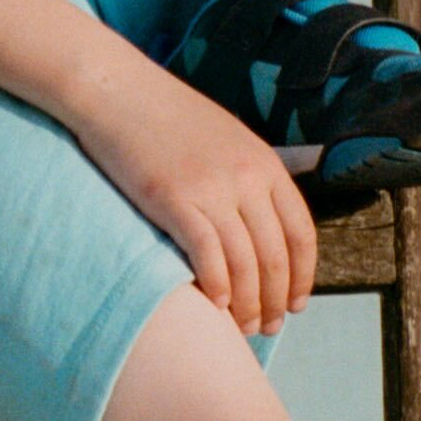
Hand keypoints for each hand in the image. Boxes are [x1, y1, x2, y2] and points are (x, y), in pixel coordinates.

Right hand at [78, 47, 321, 335]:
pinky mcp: (174, 199)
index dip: (302, 276)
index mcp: (265, 165)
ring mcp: (211, 189)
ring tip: (241, 328)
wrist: (118, 91)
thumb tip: (263, 220)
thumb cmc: (167, 116)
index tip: (294, 305)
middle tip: (266, 329)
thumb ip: (251, 176)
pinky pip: (206, 254)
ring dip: (246, 303)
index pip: (301, 233)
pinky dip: (216, 285)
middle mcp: (247, 179)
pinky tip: (214, 305)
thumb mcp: (228, 138)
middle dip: (274, 300)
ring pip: (245, 263)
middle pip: (275, 256)